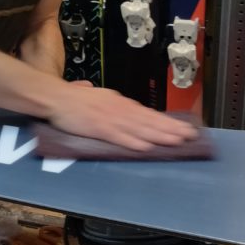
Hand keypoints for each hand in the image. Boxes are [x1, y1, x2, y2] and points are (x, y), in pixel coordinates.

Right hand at [49, 81, 197, 151]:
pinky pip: (120, 137)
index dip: (166, 122)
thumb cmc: (72, 99)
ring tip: (176, 142)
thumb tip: (123, 108)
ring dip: (159, 135)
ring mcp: (110, 118)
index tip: (182, 128)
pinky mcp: (99, 128)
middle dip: (171, 129)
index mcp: (119, 103)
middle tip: (190, 136)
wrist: (55, 97)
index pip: (148, 114)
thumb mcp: (97, 97)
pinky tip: (146, 147)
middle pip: (149, 121)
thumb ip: (110, 104)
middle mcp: (119, 109)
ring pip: (140, 128)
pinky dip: (134, 142)